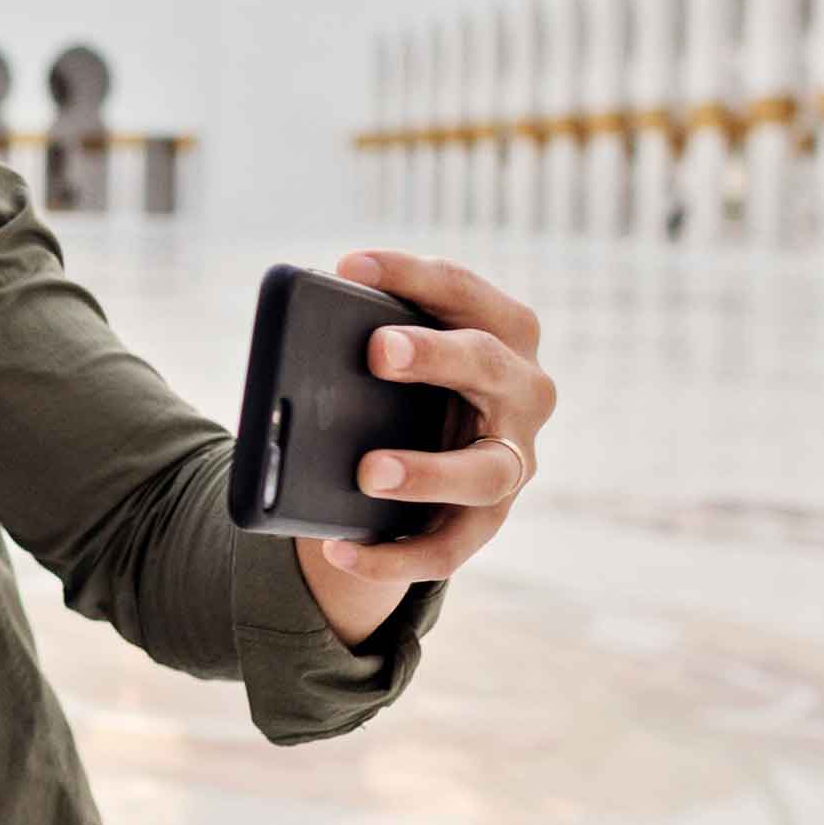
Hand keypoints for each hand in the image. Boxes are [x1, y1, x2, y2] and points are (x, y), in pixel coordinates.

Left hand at [296, 247, 554, 645]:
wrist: (428, 448)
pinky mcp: (489, 521)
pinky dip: (395, 556)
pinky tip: (339, 550)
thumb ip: (366, 335)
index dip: (409, 275)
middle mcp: (524, 391)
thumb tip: (299, 349)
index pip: (462, 290)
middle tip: (375, 351)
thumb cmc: (406, 379)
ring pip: (484, 471)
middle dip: (434, 356)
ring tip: (369, 473)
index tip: (348, 267)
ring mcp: (515, 461)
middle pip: (488, 366)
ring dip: (428, 472)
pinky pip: (449, 548)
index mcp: (503, 329)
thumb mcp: (395, 352)